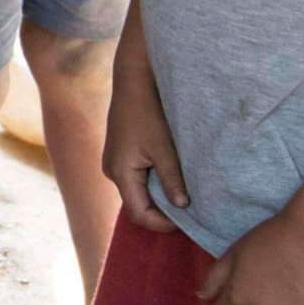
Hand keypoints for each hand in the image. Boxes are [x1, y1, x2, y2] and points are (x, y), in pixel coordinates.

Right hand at [103, 62, 188, 231]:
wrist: (133, 80)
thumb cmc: (148, 112)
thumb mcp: (164, 148)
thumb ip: (172, 180)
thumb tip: (182, 207)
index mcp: (120, 173)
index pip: (140, 214)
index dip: (163, 224)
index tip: (188, 221)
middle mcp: (112, 171)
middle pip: (138, 205)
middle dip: (162, 212)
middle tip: (190, 211)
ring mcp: (115, 162)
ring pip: (139, 191)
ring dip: (160, 197)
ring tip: (184, 194)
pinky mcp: (121, 154)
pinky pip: (137, 178)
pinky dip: (155, 183)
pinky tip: (173, 176)